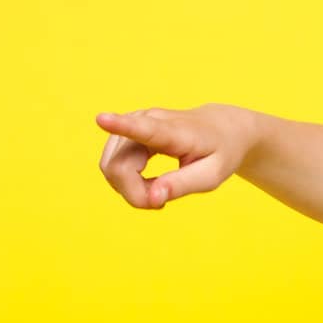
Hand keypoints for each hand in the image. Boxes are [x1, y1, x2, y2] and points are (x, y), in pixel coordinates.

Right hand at [95, 103, 254, 209]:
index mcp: (173, 131)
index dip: (120, 125)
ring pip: (112, 167)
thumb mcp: (211, 176)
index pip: (144, 129)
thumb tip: (153, 198)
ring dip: (131, 189)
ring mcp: (134, 122)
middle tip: (162, 203)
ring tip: (161, 190)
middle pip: (119, 167)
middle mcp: (148, 119)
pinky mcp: (126, 130)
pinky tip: (150, 184)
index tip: (101, 119)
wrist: (222, 128)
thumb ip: (182, 186)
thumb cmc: (219, 153)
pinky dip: (128, 182)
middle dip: (134, 194)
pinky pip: (112, 164)